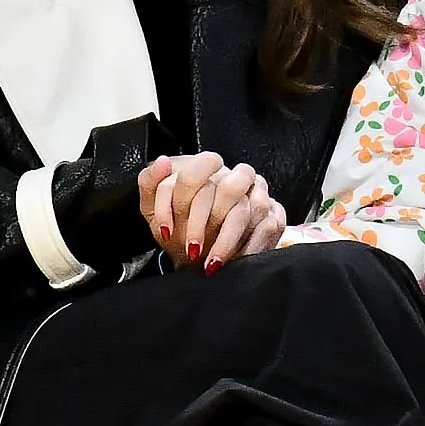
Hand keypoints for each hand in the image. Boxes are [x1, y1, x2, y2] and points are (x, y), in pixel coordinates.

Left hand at [137, 153, 287, 270]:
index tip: (166, 231)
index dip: (178, 204)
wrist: (198, 252)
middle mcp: (232, 178)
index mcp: (204, 170)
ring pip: (248, 209)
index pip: (193, 175)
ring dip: (227, 240)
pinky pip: (269, 227)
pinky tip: (235, 261)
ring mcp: (257, 195)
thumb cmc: (177, 227)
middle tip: (191, 249)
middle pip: (225, 190)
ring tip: (211, 263)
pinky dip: (250, 248)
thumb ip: (149, 181)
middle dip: (203, 225)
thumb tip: (161, 161)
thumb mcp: (153, 209)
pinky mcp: (274, 214)